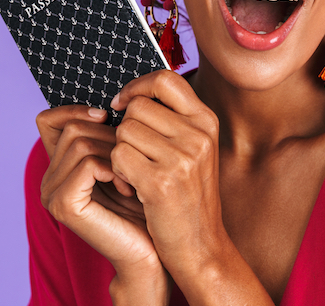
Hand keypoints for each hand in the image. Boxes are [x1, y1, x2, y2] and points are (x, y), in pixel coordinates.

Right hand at [35, 106, 169, 300]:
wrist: (153, 252)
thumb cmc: (146, 205)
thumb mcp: (129, 160)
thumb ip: (113, 134)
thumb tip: (119, 98)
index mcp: (59, 165)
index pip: (49, 118)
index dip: (77, 109)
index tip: (109, 116)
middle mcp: (49, 178)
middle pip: (74, 126)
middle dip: (112, 135)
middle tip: (136, 158)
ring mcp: (51, 192)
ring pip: (81, 141)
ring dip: (117, 152)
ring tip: (135, 175)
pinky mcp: (63, 205)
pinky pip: (88, 163)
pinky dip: (115, 168)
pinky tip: (130, 186)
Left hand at [110, 70, 226, 278]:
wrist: (201, 246)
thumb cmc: (189, 196)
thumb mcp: (194, 150)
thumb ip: (174, 119)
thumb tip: (134, 93)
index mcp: (206, 121)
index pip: (166, 79)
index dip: (138, 86)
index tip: (123, 103)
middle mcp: (198, 135)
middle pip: (137, 107)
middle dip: (125, 129)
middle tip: (134, 154)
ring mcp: (181, 158)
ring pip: (124, 131)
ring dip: (120, 152)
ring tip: (137, 173)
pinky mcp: (160, 182)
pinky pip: (118, 156)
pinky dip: (118, 171)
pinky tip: (133, 187)